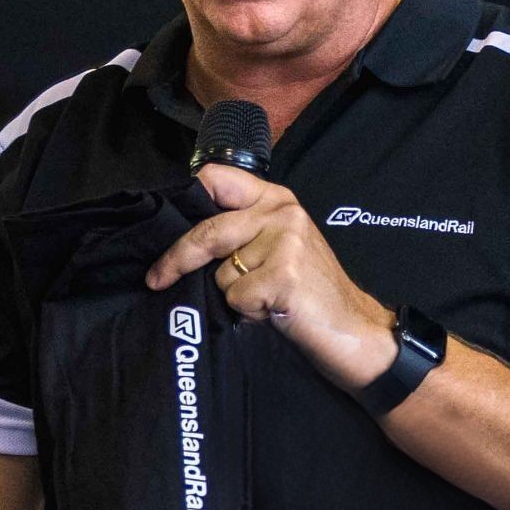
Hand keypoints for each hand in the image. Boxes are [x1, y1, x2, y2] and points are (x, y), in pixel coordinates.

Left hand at [141, 164, 395, 384]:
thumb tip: (184, 237)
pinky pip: (236, 297)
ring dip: (233, 296)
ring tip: (265, 301)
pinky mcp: (284, 275)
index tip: (167, 223)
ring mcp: (285, 242)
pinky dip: (247, 314)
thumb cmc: (309, 295)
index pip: (217, 178)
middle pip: (208, 230)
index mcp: (277, 199)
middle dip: (176, 258)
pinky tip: (274, 312)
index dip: (187, 198)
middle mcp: (282, 212)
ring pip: (221, 272)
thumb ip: (243, 232)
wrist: (353, 330)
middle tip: (156, 279)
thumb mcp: (280, 248)